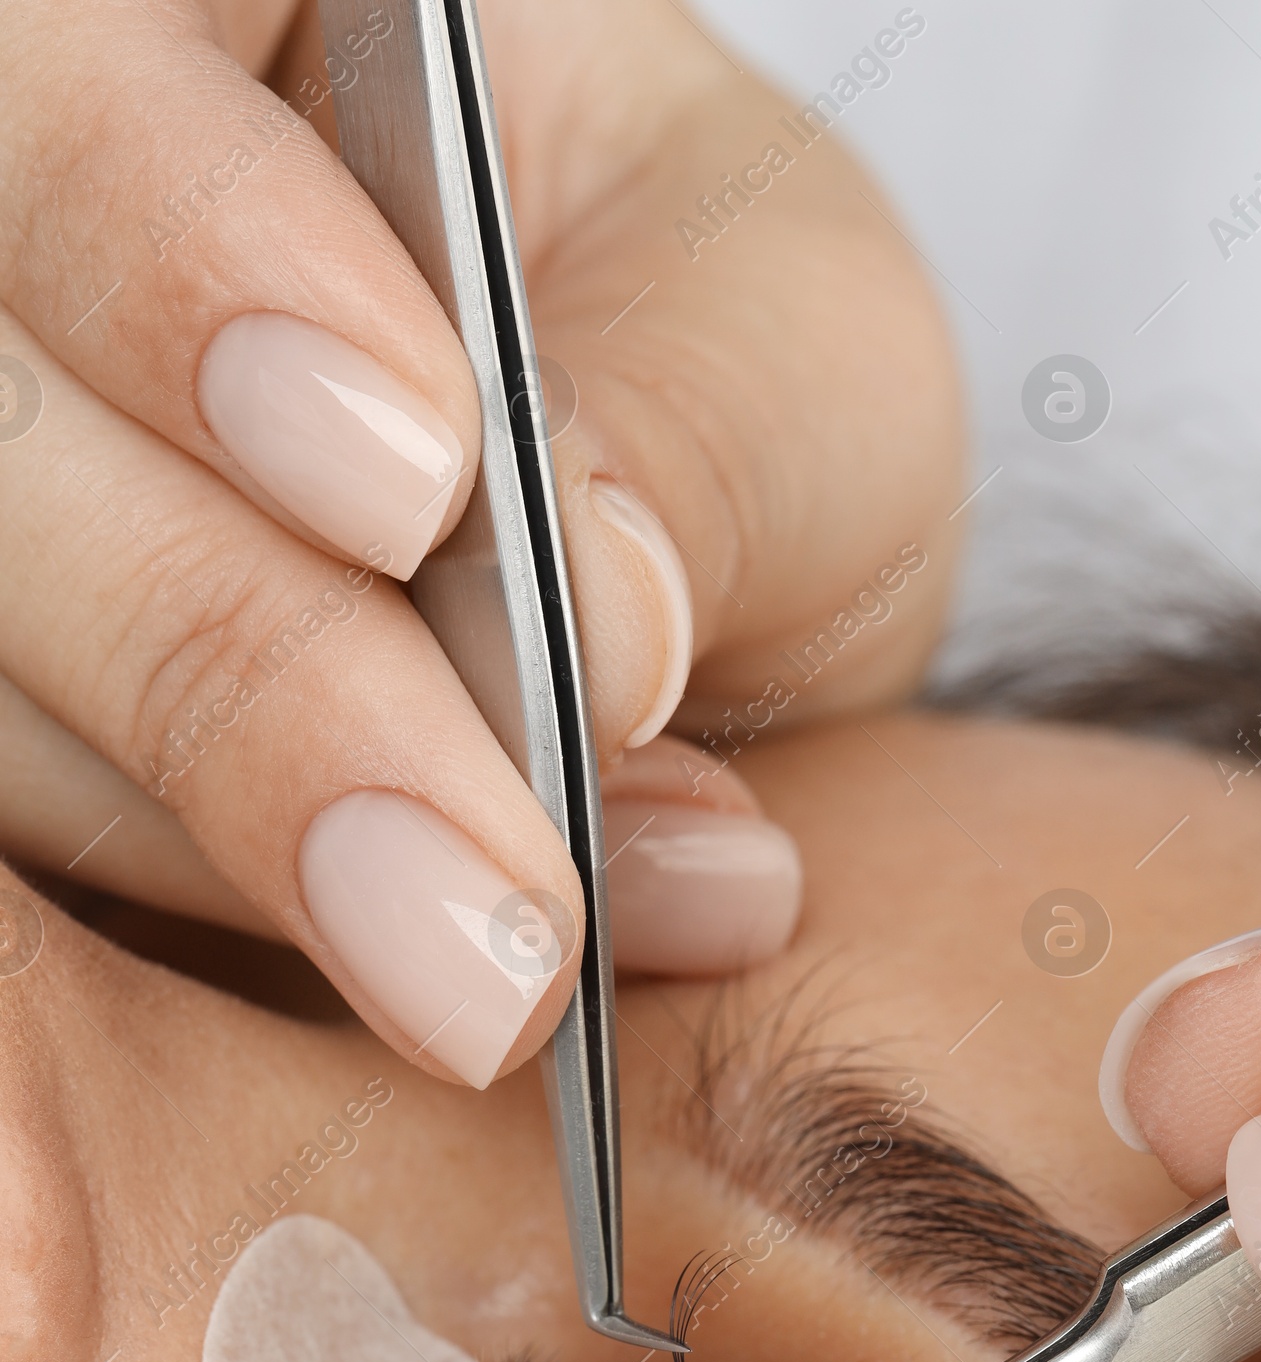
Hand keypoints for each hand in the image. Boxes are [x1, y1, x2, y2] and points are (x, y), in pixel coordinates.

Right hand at [0, 0, 959, 1082]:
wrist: (683, 561)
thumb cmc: (732, 378)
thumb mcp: (789, 360)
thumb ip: (689, 448)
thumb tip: (594, 631)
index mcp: (209, 24)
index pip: (70, 78)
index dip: (183, 258)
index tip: (410, 482)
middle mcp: (42, 249)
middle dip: (233, 667)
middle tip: (475, 909)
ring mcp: (12, 484)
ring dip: (244, 847)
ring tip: (516, 972)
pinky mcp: (15, 705)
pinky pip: (24, 840)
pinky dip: (226, 927)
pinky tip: (436, 975)